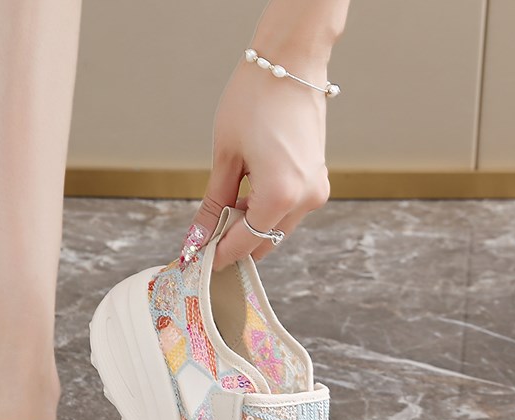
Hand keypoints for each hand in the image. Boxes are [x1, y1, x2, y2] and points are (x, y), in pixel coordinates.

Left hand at [181, 52, 332, 270]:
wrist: (291, 63)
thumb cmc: (255, 101)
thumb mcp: (225, 157)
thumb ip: (214, 204)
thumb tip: (199, 237)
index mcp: (280, 195)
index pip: (244, 243)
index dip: (219, 255)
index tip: (197, 261)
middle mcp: (305, 199)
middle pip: (263, 243)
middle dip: (234, 245)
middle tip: (204, 240)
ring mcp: (315, 190)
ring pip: (276, 229)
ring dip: (250, 228)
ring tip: (221, 213)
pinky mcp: (318, 180)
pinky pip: (288, 211)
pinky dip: (265, 213)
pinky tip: (243, 199)